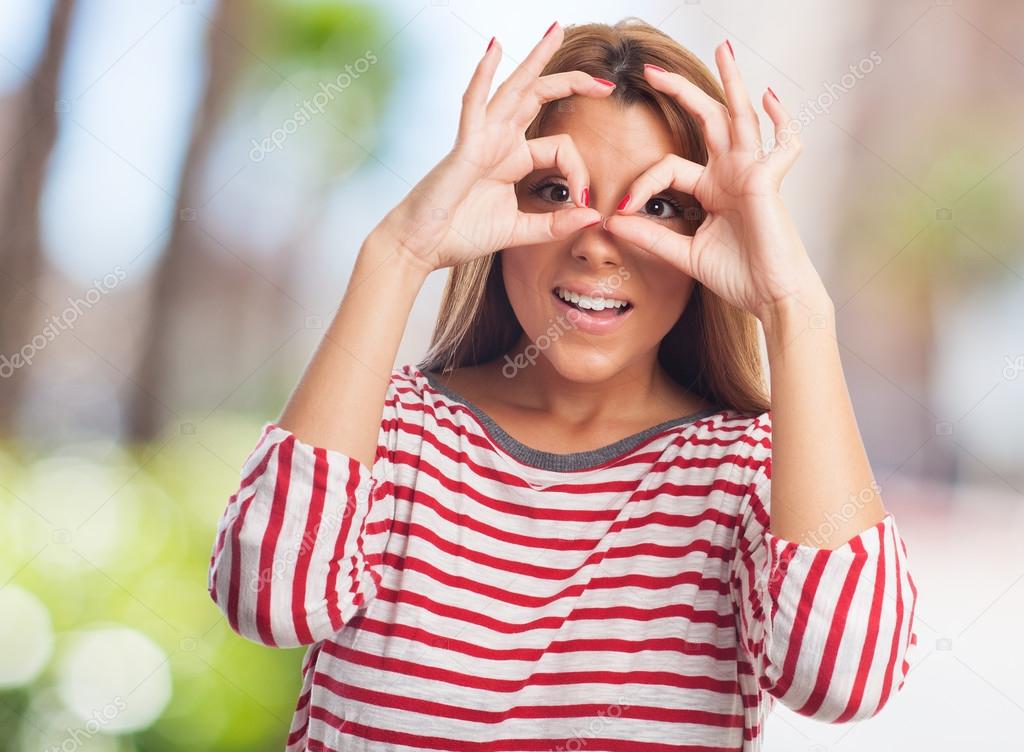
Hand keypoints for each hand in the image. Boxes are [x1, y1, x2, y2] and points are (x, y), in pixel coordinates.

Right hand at [377, 23, 608, 272]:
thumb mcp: (519, 231)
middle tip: (603, 81)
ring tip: (555, 31)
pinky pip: (475, 104)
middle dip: (571, 82)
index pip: (561, 148)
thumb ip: (555, 225)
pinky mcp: (464, 145)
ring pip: (514, 89)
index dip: (580, 172)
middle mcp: (499, 142)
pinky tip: (495, 49)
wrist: (422, 245)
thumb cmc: (460, 235)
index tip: (585, 201)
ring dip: (535, 59)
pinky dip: (483, 75)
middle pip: (538, 97)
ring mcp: (481, 139)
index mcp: (513, 159)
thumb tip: (594, 216)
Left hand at [602, 41, 827, 320]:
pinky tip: (770, 97)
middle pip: (706, 120)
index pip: (668, 168)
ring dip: (732, 82)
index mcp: (712, 189)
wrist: (772, 298)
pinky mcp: (769, 181)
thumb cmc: (738, 277)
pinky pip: (782, 143)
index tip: (621, 210)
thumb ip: (651, 237)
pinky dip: (781, 119)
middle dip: (681, 92)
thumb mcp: (684, 254)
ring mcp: (752, 173)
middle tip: (651, 69)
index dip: (642, 185)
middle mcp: (732, 174)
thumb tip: (611, 222)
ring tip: (723, 48)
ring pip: (740, 116)